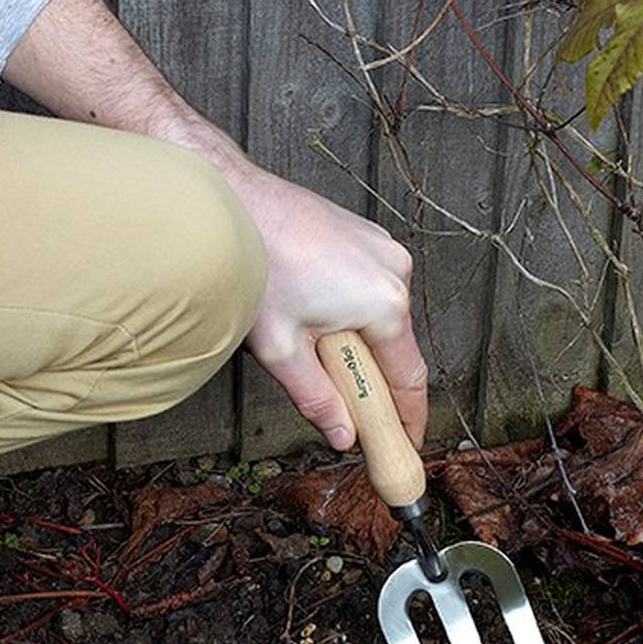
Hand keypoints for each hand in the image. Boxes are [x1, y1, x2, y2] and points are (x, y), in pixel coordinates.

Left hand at [230, 165, 427, 451]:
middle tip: (336, 397)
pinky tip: (306, 303)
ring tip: (304, 333)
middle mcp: (394, 271)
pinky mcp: (363, 233)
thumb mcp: (281, 349)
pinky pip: (367, 284)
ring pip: (379, 314)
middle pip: (394, 346)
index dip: (407, 417)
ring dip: (353, 337)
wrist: (232, 200)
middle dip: (368, 376)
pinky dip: (347, 305)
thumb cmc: (254, 263)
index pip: (410, 377)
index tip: (405, 443)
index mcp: (383, 303)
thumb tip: (342, 434)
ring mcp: (381, 246)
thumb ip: (317, 398)